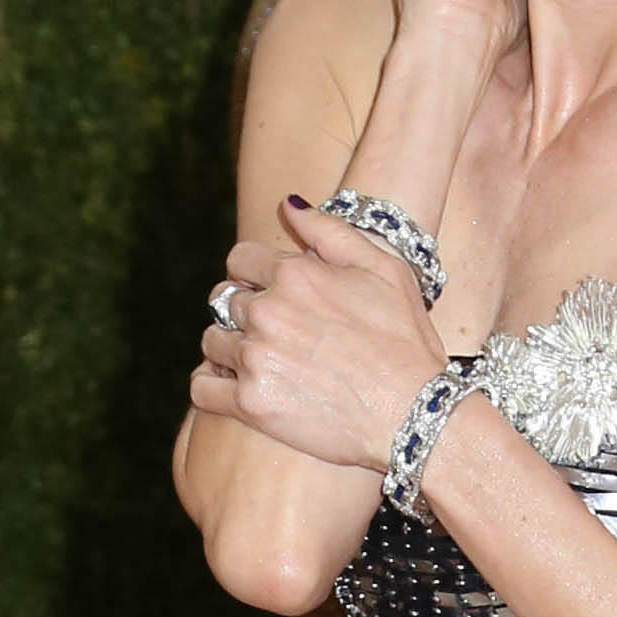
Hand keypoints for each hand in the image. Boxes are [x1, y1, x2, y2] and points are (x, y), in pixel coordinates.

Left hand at [188, 206, 439, 473]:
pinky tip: (228, 385)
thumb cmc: (406, 340)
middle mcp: (267, 312)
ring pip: (212, 340)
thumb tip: (288, 204)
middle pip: (225, 299)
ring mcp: (255, 358)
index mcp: (293, 274)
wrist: (414, 412)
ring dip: (228, 348)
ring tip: (259, 361)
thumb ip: (331, 230)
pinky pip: (202, 388)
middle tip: (275, 332)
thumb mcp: (385, 268)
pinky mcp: (251, 403)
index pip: (241, 258)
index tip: (269, 291)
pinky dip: (209, 385)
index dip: (254, 272)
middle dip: (245, 311)